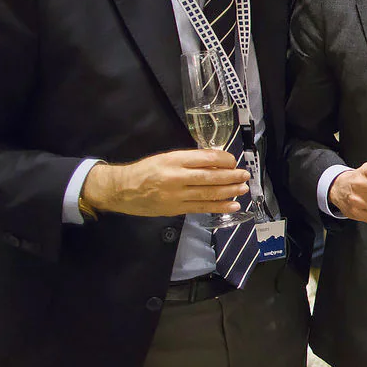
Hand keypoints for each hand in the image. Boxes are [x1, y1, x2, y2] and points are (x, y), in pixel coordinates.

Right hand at [82, 149, 250, 218]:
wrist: (122, 189)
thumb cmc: (146, 170)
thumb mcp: (166, 158)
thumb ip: (189, 160)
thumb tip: (216, 162)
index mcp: (174, 160)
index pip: (206, 157)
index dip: (224, 159)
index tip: (234, 161)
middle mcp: (176, 176)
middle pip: (210, 176)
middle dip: (231, 176)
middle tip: (245, 175)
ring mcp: (176, 195)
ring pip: (208, 193)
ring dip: (229, 191)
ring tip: (243, 189)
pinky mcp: (176, 209)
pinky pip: (201, 208)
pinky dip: (219, 206)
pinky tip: (232, 205)